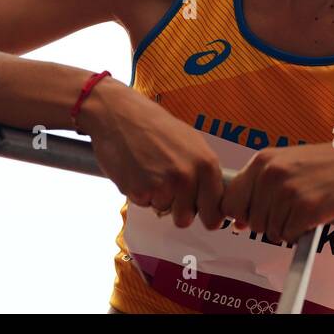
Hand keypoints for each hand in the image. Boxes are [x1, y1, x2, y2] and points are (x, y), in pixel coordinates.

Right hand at [80, 79, 225, 230]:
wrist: (119, 114)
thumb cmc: (156, 126)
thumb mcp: (192, 142)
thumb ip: (204, 172)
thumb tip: (213, 200)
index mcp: (206, 164)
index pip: (215, 212)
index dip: (205, 215)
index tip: (198, 211)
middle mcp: (188, 177)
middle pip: (186, 219)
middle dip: (177, 209)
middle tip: (167, 187)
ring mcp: (163, 185)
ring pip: (163, 211)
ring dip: (156, 197)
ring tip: (150, 170)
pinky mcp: (139, 190)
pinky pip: (143, 204)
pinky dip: (139, 192)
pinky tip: (136, 170)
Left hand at [220, 138, 333, 243]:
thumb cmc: (329, 164)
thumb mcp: (287, 162)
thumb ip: (260, 184)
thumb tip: (237, 220)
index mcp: (262, 160)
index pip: (230, 199)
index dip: (240, 214)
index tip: (251, 216)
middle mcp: (270, 175)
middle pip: (249, 219)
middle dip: (265, 223)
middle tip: (288, 211)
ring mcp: (287, 192)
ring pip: (269, 231)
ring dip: (285, 228)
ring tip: (305, 209)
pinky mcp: (306, 210)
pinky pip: (288, 236)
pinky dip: (300, 233)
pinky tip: (314, 215)